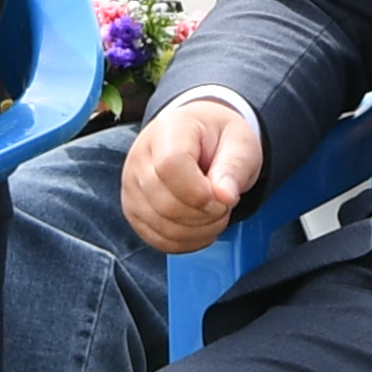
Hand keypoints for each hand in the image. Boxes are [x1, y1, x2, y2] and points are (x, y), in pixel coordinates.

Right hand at [119, 95, 260, 254]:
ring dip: (200, 230)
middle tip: (225, 202)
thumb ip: (235, 166)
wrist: (199, 138)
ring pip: (163, 227)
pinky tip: (202, 225)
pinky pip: (159, 240)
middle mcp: (140, 157)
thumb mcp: (240, 142)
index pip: (170, 167)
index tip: (223, 194)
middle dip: (206, 214)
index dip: (200, 192)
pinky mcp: (133, 211)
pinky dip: (188, 241)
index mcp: (168, 130)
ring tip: (216, 211)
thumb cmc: (219, 139)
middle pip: (166, 204)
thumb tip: (225, 196)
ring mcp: (132, 187)